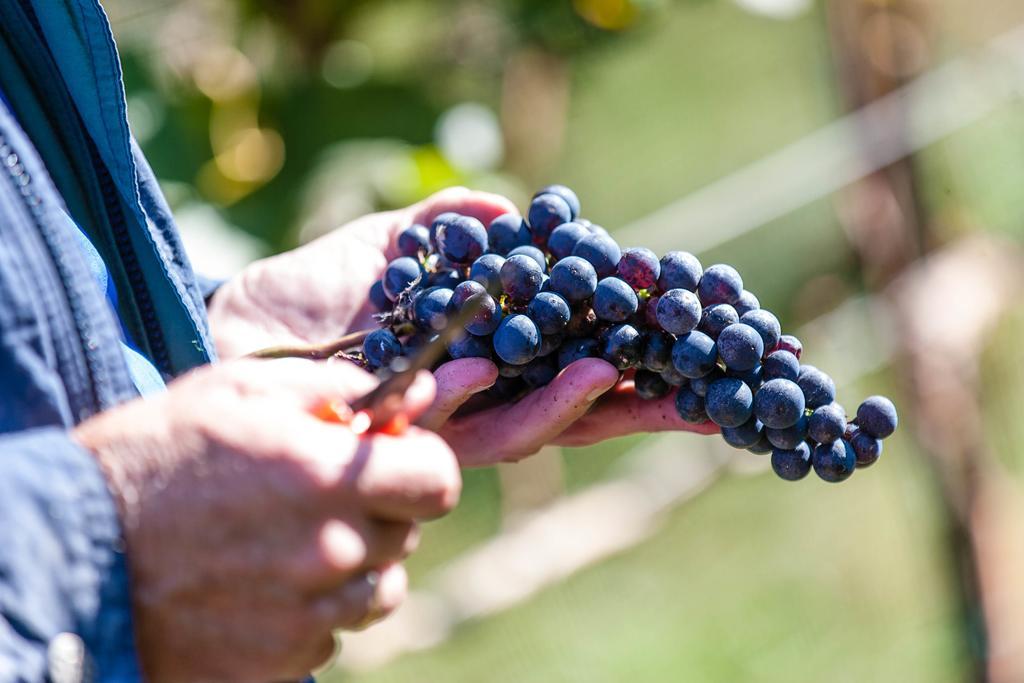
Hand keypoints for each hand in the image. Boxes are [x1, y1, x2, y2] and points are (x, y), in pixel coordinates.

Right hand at [73, 359, 458, 681]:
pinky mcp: (281, 661)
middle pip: (406, 536)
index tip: (397, 461)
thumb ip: (333, 388)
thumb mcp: (238, 390)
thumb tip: (412, 394)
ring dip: (354, 566)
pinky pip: (330, 634)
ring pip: (378, 591)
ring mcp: (306, 615)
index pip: (438, 481)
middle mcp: (329, 551)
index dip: (423, 465)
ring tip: (290, 543)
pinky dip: (312, 611)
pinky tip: (261, 585)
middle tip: (322, 497)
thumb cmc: (156, 456)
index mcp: (325, 476)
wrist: (74, 555)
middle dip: (380, 510)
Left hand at [207, 187, 716, 467]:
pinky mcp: (417, 439)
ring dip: (592, 402)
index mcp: (486, 351)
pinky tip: (565, 377)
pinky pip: (480, 429)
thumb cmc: (308, 291)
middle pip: (582, 405)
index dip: (639, 353)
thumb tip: (509, 208)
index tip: (698, 337)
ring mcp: (452, 421)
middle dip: (650, 401)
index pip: (578, 357)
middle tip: (722, 393)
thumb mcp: (385, 243)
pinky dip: (520, 404)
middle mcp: (481, 393)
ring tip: (632, 376)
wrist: (238, 330)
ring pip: (541, 426)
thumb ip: (446, 224)